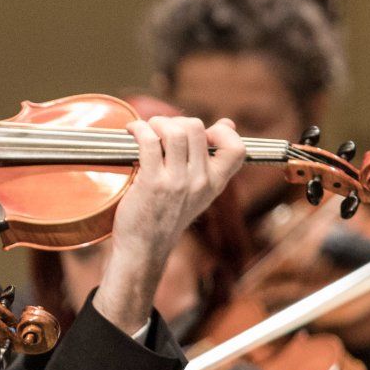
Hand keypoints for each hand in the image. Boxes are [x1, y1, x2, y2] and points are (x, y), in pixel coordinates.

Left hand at [96, 116, 245, 332]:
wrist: (144, 247)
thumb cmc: (167, 216)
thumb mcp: (198, 192)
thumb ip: (212, 161)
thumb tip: (227, 123)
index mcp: (215, 184)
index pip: (237, 149)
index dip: (222, 132)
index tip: (204, 132)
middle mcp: (200, 182)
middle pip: (197, 129)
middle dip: (176, 121)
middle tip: (162, 130)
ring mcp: (176, 182)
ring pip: (174, 131)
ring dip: (156, 123)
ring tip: (147, 129)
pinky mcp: (152, 182)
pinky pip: (149, 140)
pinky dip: (138, 129)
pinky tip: (132, 131)